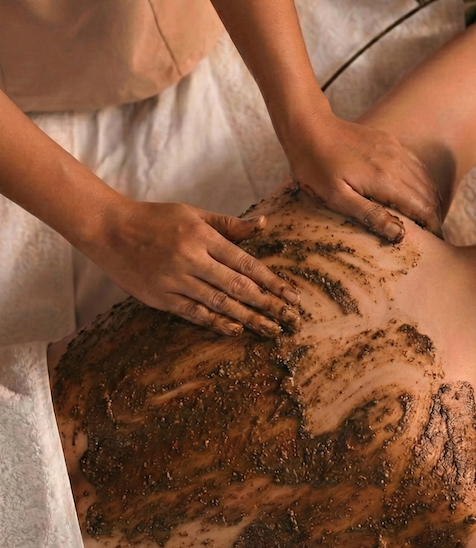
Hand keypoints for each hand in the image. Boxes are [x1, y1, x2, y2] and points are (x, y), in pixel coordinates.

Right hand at [85, 197, 300, 335]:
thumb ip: (229, 224)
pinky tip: (237, 329)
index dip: (272, 282)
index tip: (292, 295)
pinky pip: (194, 313)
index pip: (246, 263)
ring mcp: (175, 280)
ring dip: (249, 318)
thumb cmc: (155, 218)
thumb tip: (263, 224)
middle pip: (238, 286)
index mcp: (202, 237)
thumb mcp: (193, 214)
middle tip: (291, 319)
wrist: (107, 229)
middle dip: (268, 304)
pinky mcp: (160, 297)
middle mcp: (191, 259)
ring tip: (271, 329)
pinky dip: (217, 323)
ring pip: (220, 303)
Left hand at [284, 111, 440, 240]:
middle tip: (433, 235)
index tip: (436, 240)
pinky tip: (418, 194)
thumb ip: (369, 215)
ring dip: (430, 200)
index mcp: (385, 180)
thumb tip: (399, 233)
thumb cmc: (316, 167)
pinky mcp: (390, 142)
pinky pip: (416, 165)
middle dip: (434, 216)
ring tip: (428, 219)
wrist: (310, 127)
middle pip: (428, 194)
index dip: (433, 226)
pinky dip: (423, 183)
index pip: (423, 207)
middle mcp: (397, 163)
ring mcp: (395, 150)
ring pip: (425, 179)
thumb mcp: (336, 198)